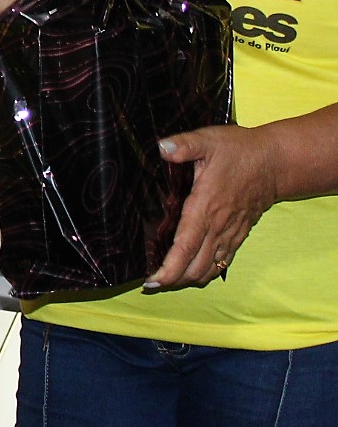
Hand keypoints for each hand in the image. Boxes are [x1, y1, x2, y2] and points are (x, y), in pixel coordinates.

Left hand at [143, 125, 280, 290]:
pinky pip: (223, 261)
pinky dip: (207, 271)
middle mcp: (218, 226)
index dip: (169, 268)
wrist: (275, 162)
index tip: (153, 281)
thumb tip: (162, 148)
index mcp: (205, 207)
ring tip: (167, 281)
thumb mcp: (208, 141)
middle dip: (173, 280)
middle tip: (151, 285)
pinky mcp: (239, 234)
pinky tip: (192, 272)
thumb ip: (185, 145)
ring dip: (189, 278)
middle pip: (195, 266)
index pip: (185, 247)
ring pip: (209, 268)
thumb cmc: (239, 151)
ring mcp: (230, 233)